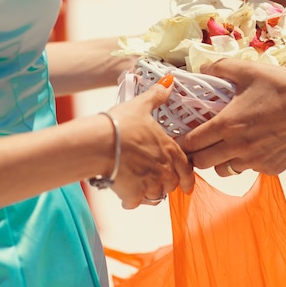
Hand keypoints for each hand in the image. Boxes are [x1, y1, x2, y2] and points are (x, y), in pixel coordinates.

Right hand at [107, 81, 194, 208]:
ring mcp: (149, 184)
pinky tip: (125, 192)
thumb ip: (157, 96)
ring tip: (140, 185)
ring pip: (156, 195)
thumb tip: (169, 83)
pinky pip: (136, 202)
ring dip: (150, 192)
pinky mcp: (133, 195)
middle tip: (155, 179)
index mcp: (170, 150)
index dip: (186, 177)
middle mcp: (164, 170)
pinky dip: (132, 199)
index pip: (186, 168)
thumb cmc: (120, 125)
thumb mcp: (141, 106)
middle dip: (165, 183)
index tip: (186, 184)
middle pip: (171, 184)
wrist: (99, 144)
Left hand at [181, 59, 285, 175]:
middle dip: (197, 153)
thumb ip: (221, 68)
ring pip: (224, 170)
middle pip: (201, 163)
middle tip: (202, 141)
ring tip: (229, 143)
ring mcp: (256, 161)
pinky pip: (250, 169)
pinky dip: (247, 160)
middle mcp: (238, 148)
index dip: (183, 140)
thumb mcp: (251, 70)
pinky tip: (256, 143)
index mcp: (227, 125)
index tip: (184, 134)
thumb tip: (203, 67)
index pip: (190, 144)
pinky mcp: (272, 168)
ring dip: (221, 159)